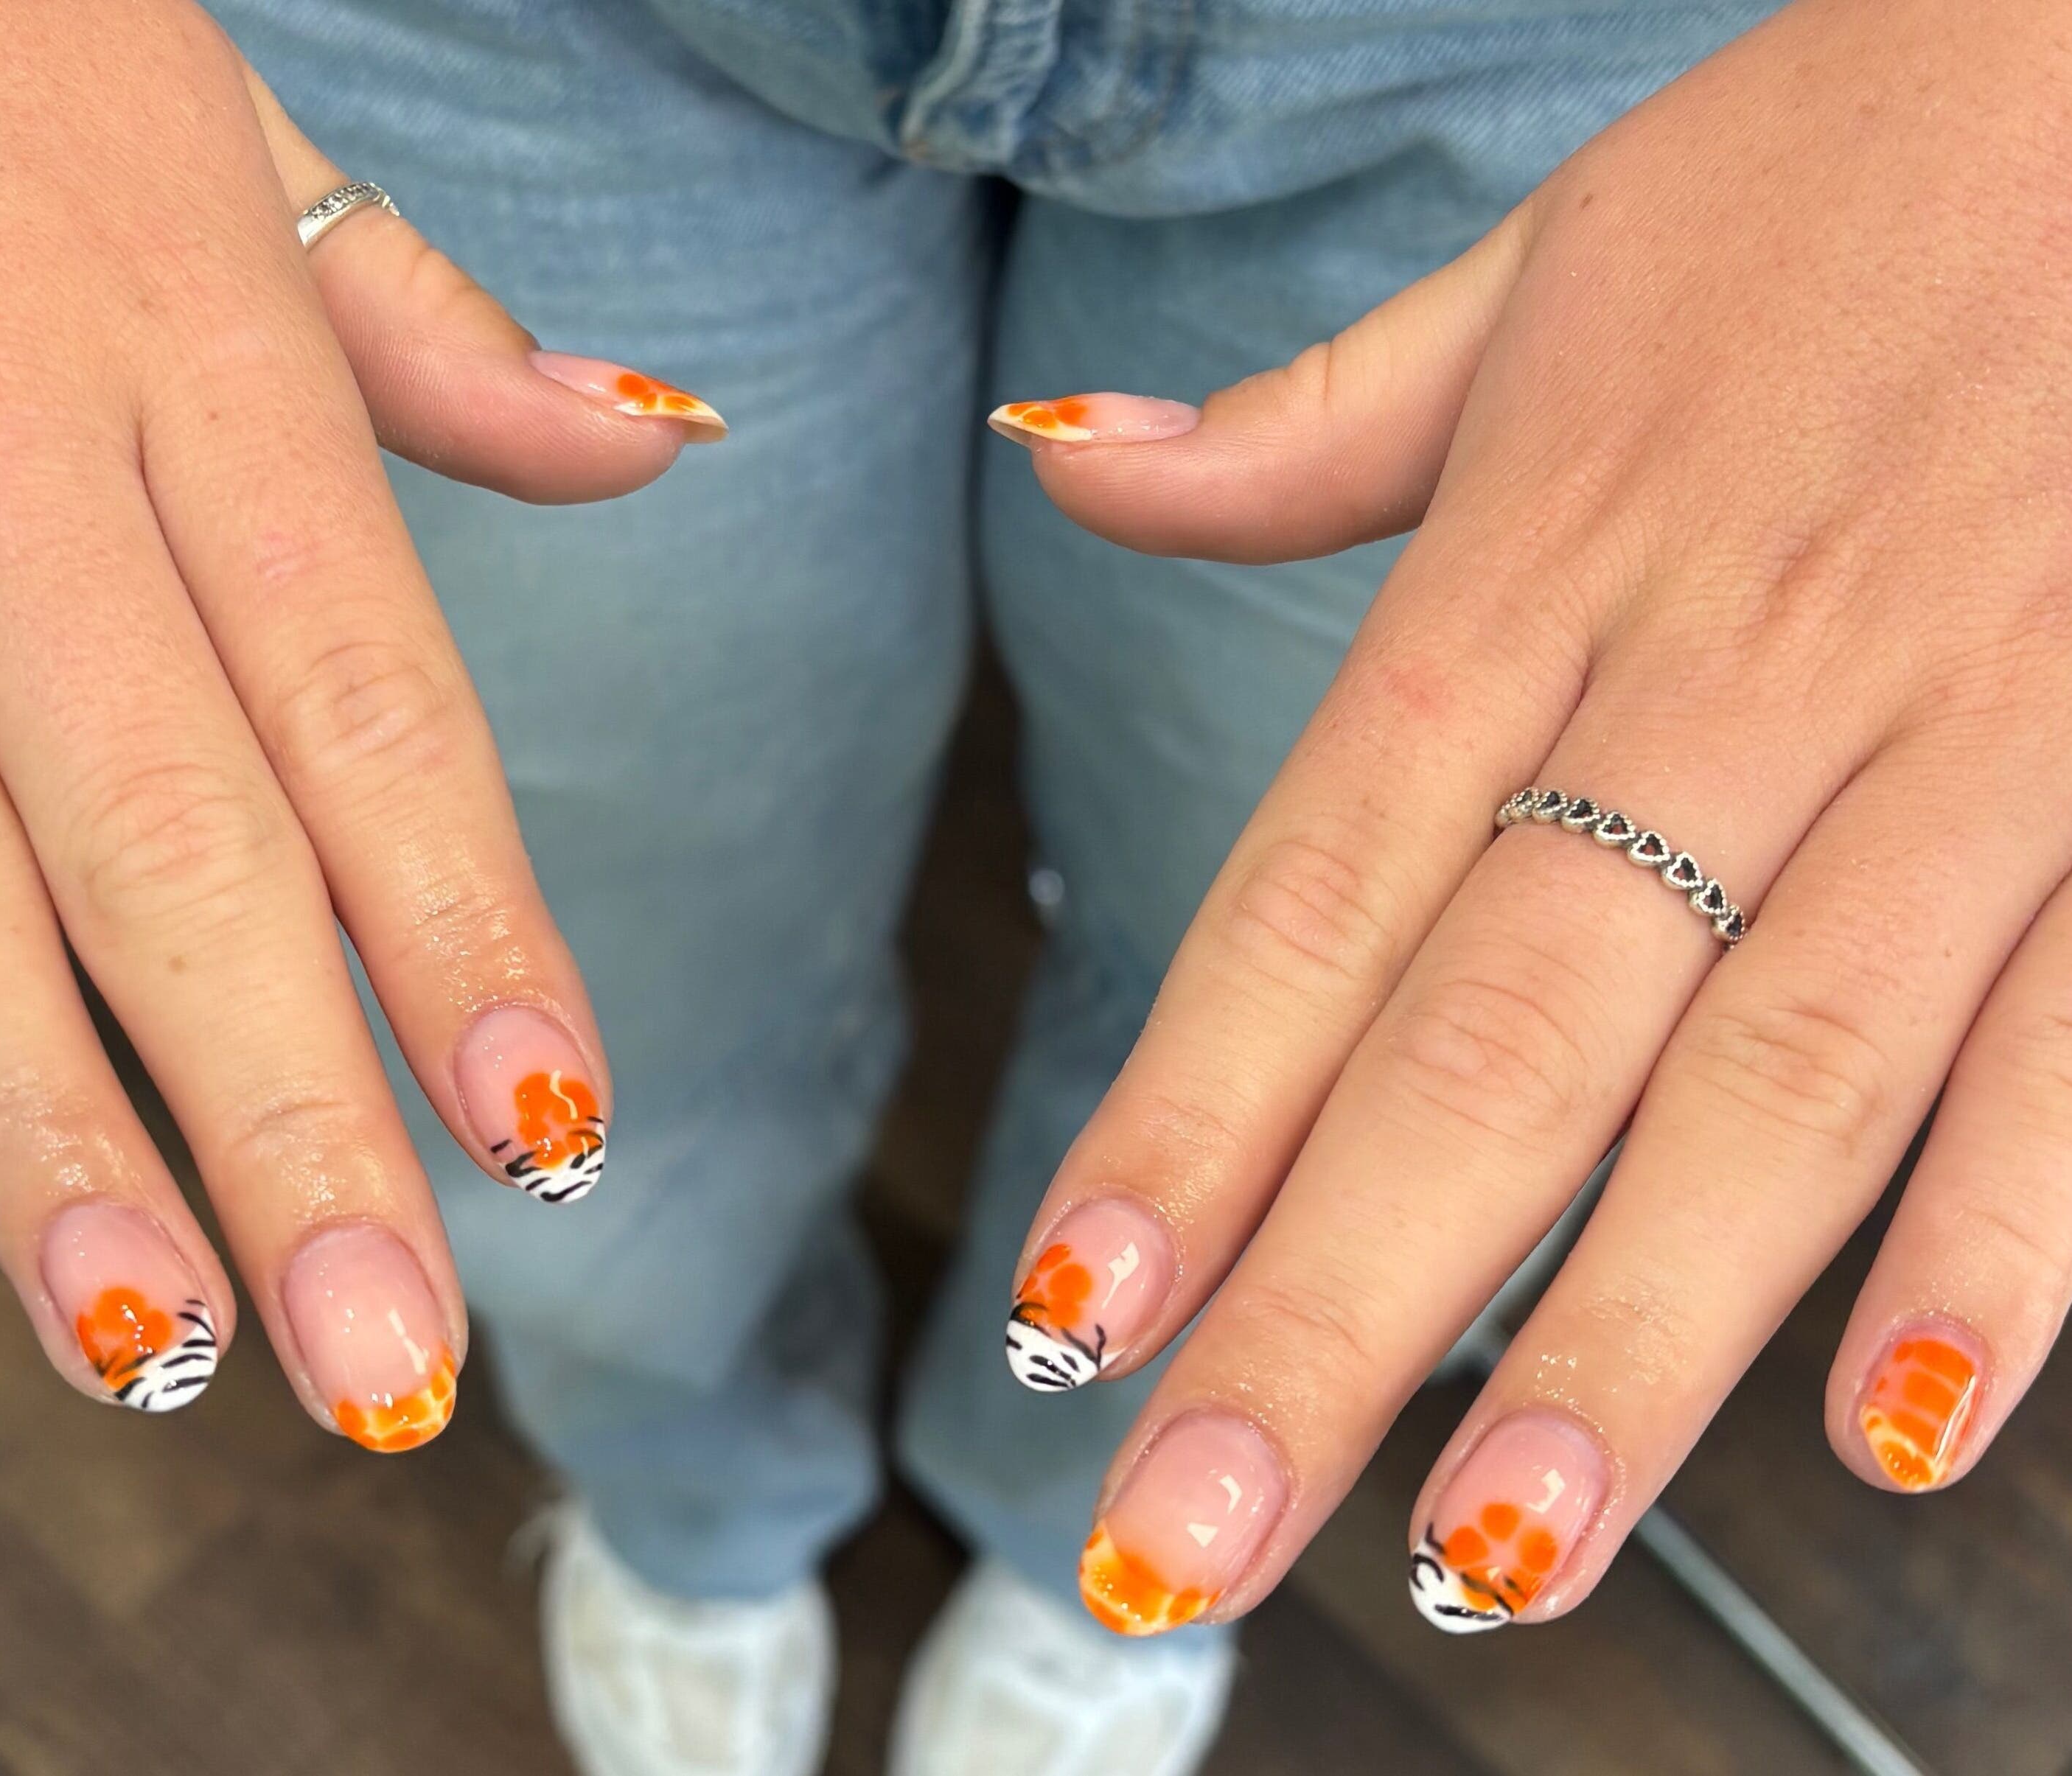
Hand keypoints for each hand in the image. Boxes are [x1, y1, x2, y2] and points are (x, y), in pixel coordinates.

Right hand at [0, 0, 716, 1442]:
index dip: (465, 928)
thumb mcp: (219, 121)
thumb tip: (645, 444)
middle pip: (162, 830)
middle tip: (386, 1366)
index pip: (370, 696)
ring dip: (20, 1125)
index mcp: (185, 345)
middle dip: (284, 1115)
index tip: (552, 1137)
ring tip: (144, 1346)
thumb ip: (420, 323)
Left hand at [993, 0, 2071, 1630]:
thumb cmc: (1841, 176)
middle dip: (1338, 1309)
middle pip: (1495, 1041)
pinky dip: (2009, 1236)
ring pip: (1769, 1088)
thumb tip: (1074, 465)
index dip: (1180, 1121)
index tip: (1069, 1311)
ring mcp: (1963, 748)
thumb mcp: (1549, 271)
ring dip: (1625, 1341)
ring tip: (1489, 1556)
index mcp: (1539, 575)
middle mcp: (1727, 687)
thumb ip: (1312, 425)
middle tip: (1196, 1534)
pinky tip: (1902, 1422)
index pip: (1312, 898)